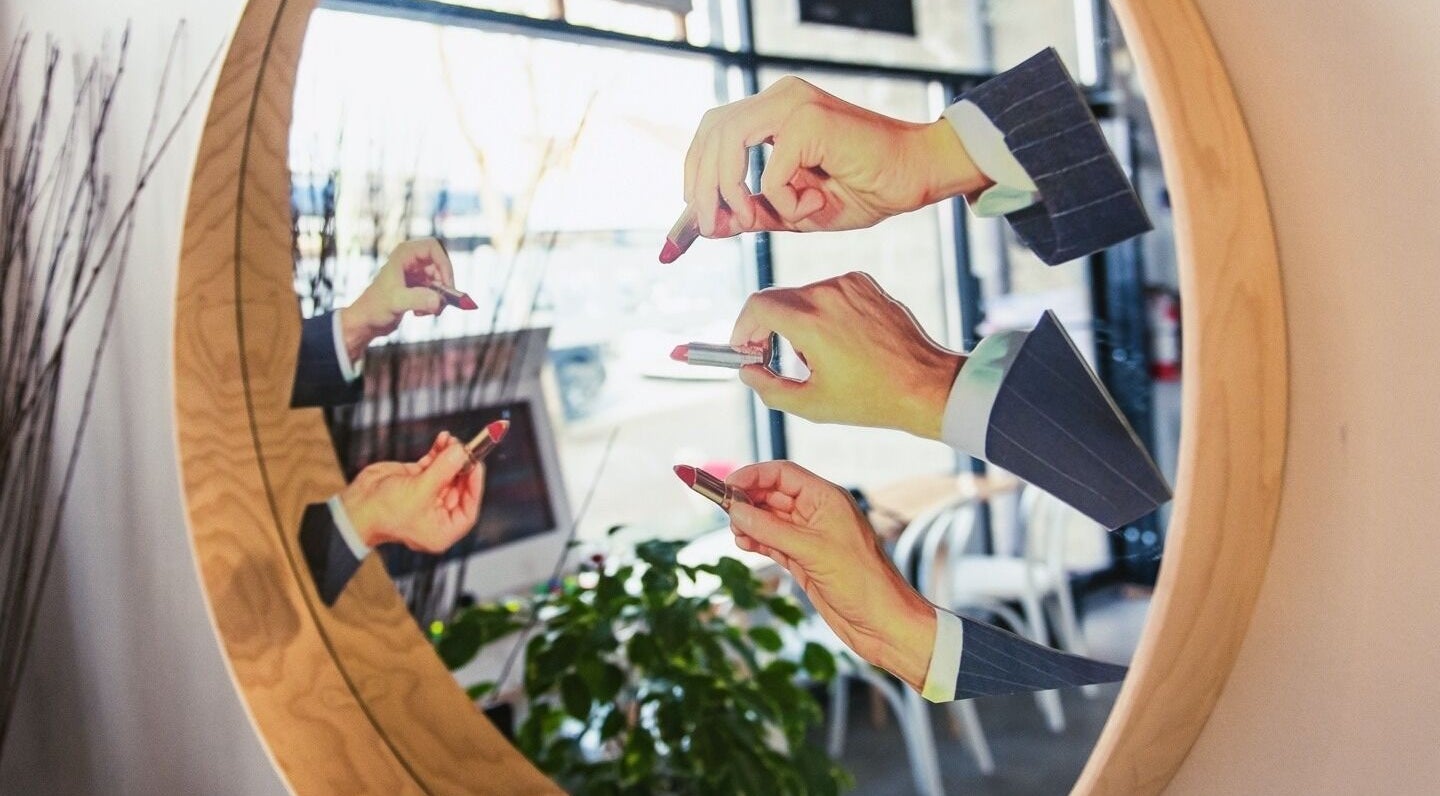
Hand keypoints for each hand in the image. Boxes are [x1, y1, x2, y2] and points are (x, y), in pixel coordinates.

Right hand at [339, 431, 484, 553]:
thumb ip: (444, 470)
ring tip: (451, 440)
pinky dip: (439, 452)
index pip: (468, 507)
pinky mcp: (417, 481)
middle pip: (460, 487)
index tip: (477, 465)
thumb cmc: (385, 511)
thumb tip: (462, 452)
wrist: (355, 506)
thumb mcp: (420, 491)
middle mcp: (437, 514)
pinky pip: (434, 465)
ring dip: (451, 455)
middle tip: (465, 447)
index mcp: (442, 530)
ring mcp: (427, 496)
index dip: (475, 486)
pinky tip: (443, 439)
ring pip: (448, 473)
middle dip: (462, 465)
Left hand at [341, 238, 459, 360]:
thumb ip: (418, 300)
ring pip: (440, 280)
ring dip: (438, 297)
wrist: (366, 321)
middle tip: (442, 303)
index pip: (433, 247)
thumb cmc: (375, 308)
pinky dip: (433, 303)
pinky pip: (435, 291)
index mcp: (404, 254)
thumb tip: (439, 302)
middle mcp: (411, 260)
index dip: (444, 264)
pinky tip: (419, 313)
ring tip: (426, 312)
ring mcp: (415, 273)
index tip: (447, 285)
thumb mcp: (397, 302)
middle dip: (443, 285)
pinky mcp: (417, 287)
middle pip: (440, 265)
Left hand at [673, 75, 990, 249]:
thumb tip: (713, 224)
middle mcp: (781, 98)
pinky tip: (812, 207)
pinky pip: (772, 169)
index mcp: (775, 109)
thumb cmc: (865, 190)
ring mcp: (795, 103)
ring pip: (729, 142)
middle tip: (712, 226)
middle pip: (712, 131)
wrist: (916, 177)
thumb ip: (756, 211)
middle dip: (701, 184)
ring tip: (751, 221)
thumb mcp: (796, 209)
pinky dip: (783, 199)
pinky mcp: (811, 120)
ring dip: (730, 190)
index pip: (714, 130)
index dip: (695, 171)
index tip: (696, 215)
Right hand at [726, 461, 936, 690]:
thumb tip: (736, 511)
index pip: (783, 474)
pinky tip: (744, 544)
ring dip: (749, 522)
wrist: (882, 623)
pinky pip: (773, 542)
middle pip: (773, 494)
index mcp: (827, 499)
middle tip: (724, 512)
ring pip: (770, 519)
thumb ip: (771, 530)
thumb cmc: (862, 582)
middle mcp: (818, 513)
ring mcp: (809, 537)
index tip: (726, 484)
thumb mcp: (812, 551)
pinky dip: (756, 541)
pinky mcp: (804, 559)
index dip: (753, 475)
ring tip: (736, 532)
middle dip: (747, 499)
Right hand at [730, 272, 962, 439]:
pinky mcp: (865, 283)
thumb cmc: (871, 399)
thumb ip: (768, 388)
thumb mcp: (811, 404)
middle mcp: (827, 293)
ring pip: (802, 296)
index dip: (743, 328)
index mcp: (811, 321)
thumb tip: (747, 371)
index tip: (744, 348)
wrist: (924, 385)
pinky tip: (839, 342)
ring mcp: (848, 284)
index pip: (757, 306)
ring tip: (816, 357)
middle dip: (767, 328)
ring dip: (796, 321)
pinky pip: (828, 292)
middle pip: (777, 300)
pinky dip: (822, 312)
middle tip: (771, 357)